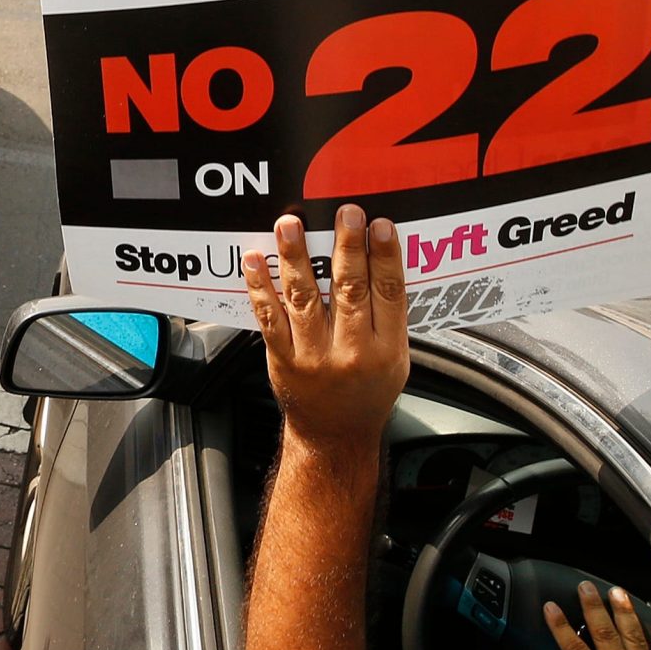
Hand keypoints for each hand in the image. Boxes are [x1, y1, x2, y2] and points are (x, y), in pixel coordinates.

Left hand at [242, 207, 407, 464]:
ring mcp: (313, 356)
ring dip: (295, 257)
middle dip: (346, 247)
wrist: (333, 436)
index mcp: (386, 349)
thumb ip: (389, 317)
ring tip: (290, 225)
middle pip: (349, 290)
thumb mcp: (397, 361)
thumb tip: (382, 263)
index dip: (386, 258)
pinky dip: (260, 287)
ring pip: (304, 299)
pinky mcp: (282, 359)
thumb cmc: (367, 394)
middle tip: (344, 214)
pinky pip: (269, 318)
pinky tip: (254, 261)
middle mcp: (351, 352)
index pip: (389, 294)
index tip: (380, 226)